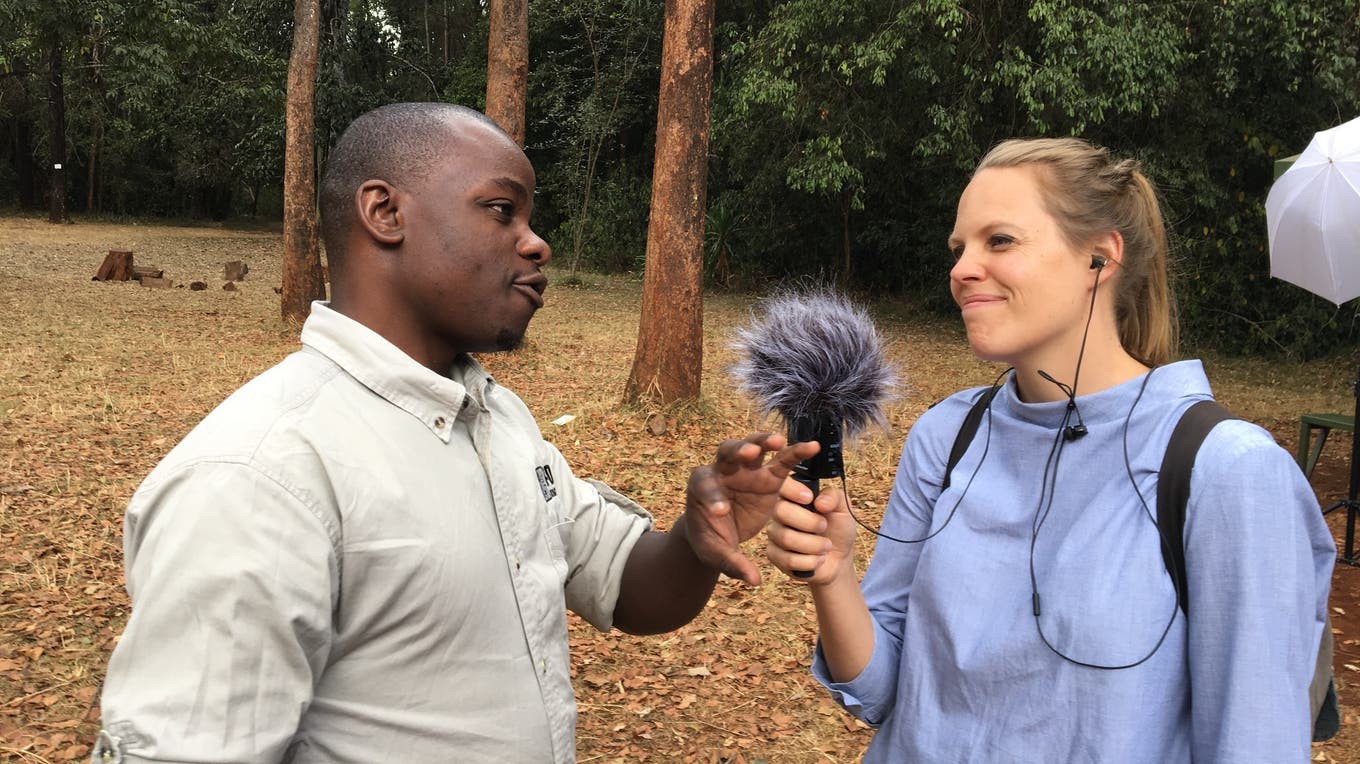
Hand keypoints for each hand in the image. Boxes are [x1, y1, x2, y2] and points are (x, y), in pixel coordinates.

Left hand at [680, 433, 818, 584]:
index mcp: (701, 488)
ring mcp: (747, 471)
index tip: (722, 512)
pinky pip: (783, 461)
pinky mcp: (768, 476)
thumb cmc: (712, 541)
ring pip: (754, 447)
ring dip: (764, 443)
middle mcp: (723, 472)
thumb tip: (754, 580)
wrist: (721, 533)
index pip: (705, 486)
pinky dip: (796, 452)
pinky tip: (812, 447)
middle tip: (748, 454)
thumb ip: (734, 564)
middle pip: (726, 452)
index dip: (712, 497)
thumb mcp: (718, 555)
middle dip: (737, 451)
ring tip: (778, 442)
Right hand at [766, 481, 856, 584]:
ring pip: (787, 539)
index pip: (782, 485)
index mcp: (794, 496)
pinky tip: (818, 559)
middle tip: (824, 527)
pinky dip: (810, 561)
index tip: (809, 498)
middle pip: (781, 512)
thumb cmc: (837, 530)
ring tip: (825, 546)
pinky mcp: (774, 555)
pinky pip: (788, 559)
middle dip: (810, 523)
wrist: (838, 559)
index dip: (792, 490)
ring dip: (814, 545)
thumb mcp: (843, 509)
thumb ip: (834, 497)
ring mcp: (775, 534)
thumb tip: (819, 502)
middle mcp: (780, 513)